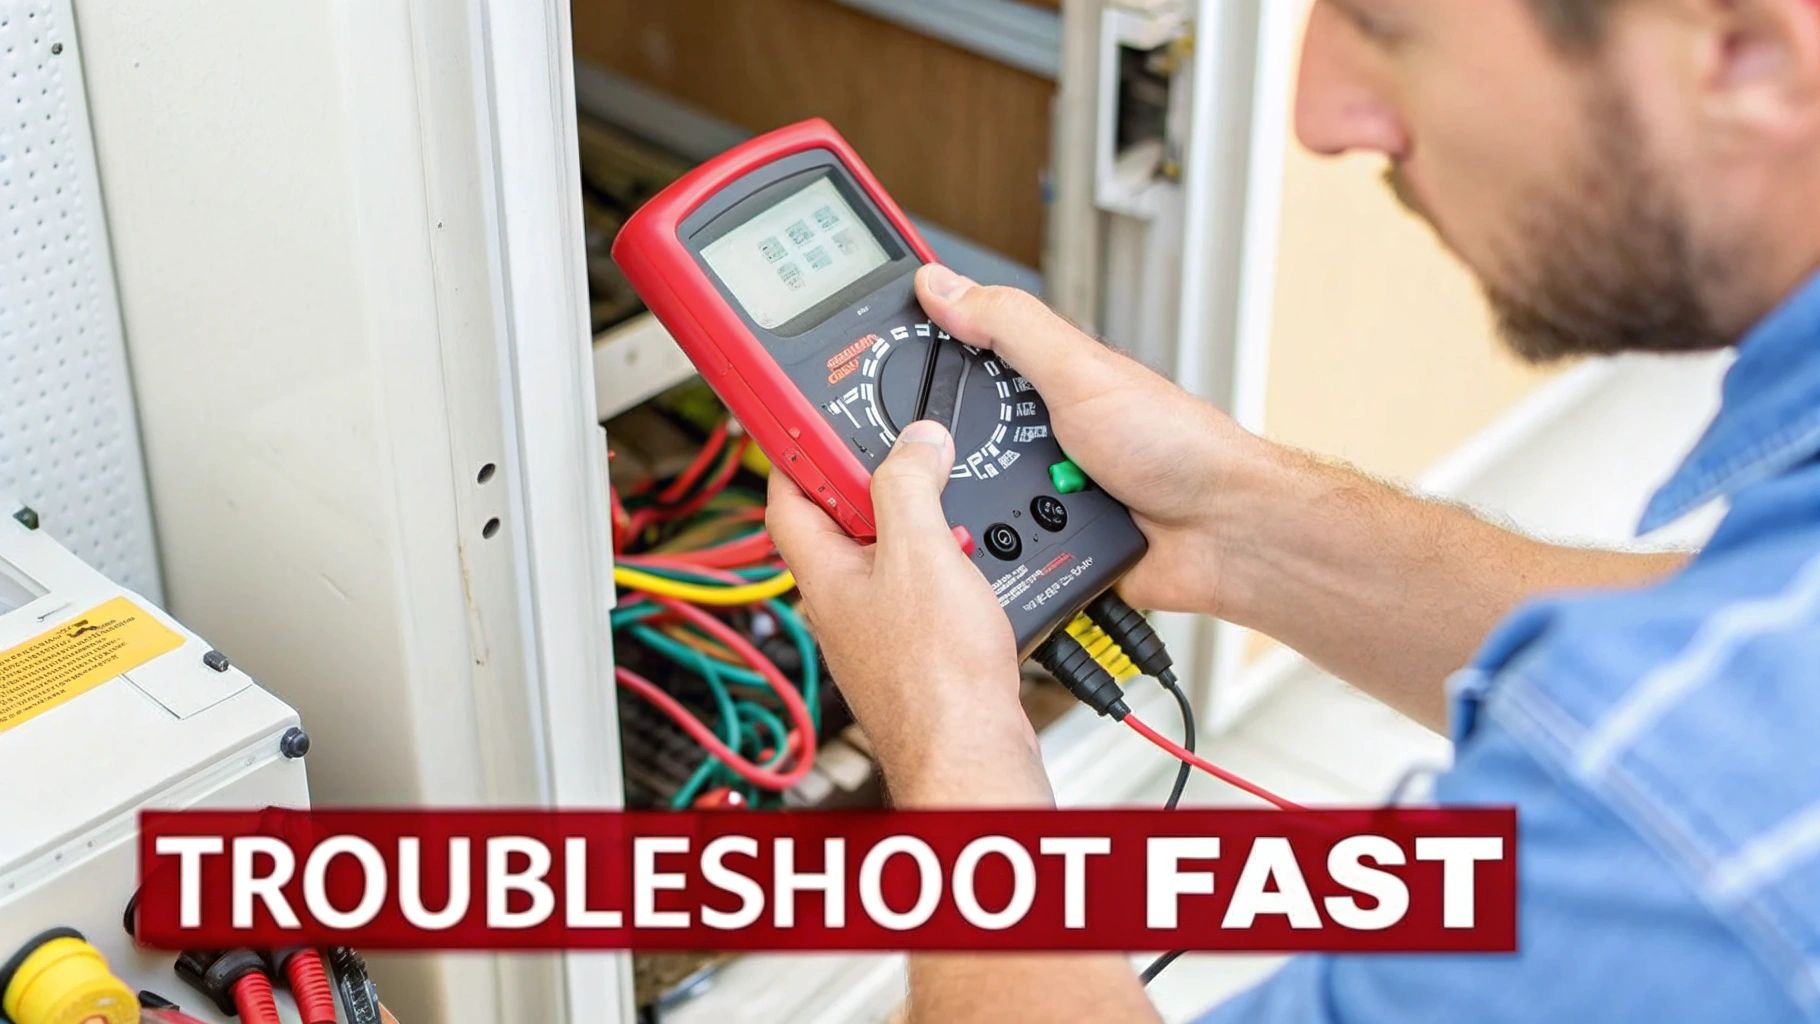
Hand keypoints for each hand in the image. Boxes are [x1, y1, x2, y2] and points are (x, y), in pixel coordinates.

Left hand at [766, 420, 1053, 807]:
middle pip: (841, 520)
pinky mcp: (918, 650)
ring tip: (947, 504)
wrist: (972, 752)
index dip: (795, 446)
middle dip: (873, 479)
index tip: (810, 413)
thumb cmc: (935, 679)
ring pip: (886, 554)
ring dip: (917, 521)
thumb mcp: (920, 554)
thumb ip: (910, 487)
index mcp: (825, 573)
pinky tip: (973, 563)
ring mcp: (879, 629)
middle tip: (905, 451)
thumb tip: (914, 443)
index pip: (785, 495)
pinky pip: (921, 587)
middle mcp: (844, 603)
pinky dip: (945, 562)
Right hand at [915, 264, 1262, 616]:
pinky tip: (1017, 553)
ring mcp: (1046, 498)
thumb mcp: (1079, 371)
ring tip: (1007, 507)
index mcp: (1044, 383)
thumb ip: (1010, 325)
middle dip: (949, 459)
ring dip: (981, 515)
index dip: (919, 369)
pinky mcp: (1052, 552)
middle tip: (941, 460)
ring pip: (971, 507)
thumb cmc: (1178, 445)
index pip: (963, 363)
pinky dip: (1005, 560)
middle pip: (954, 445)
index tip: (867, 376)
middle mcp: (1041, 437)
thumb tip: (942, 283)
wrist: (1226, 535)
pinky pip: (1002, 559)